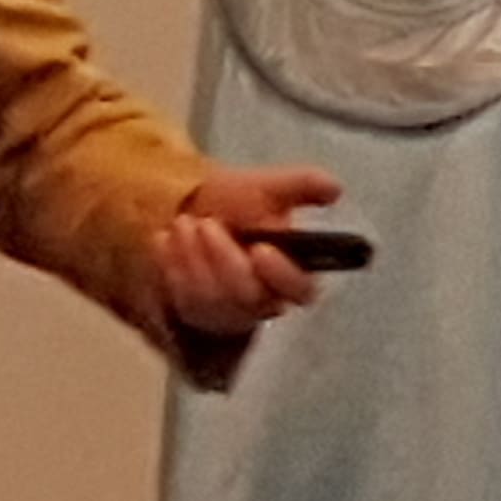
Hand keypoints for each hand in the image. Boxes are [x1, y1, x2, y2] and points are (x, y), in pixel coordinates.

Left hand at [159, 166, 346, 339]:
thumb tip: (336, 188)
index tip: (261, 249)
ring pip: (213, 300)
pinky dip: (172, 265)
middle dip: (223, 257)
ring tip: (183, 223)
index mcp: (290, 272)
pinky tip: (165, 240)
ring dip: (194, 258)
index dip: (282, 274)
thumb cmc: (236, 201)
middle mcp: (264, 299)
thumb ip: (304, 185)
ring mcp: (229, 311)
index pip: (301, 290)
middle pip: (248, 295)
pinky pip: (183, 300)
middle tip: (205, 224)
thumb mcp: (268, 186)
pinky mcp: (196, 314)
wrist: (189, 207)